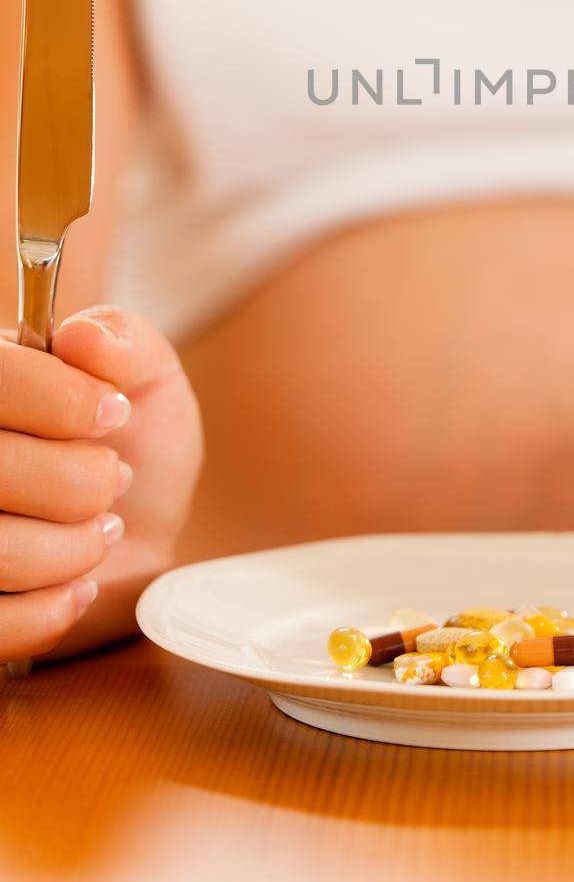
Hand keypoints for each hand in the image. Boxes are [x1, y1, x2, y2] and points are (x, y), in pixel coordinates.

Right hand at [0, 307, 201, 663]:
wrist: (142, 532)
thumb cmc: (133, 443)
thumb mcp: (147, 376)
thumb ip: (124, 339)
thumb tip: (81, 336)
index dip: (63, 401)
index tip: (113, 413)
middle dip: (82, 480)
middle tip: (112, 477)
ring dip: (76, 548)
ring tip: (100, 530)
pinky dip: (53, 609)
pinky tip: (78, 586)